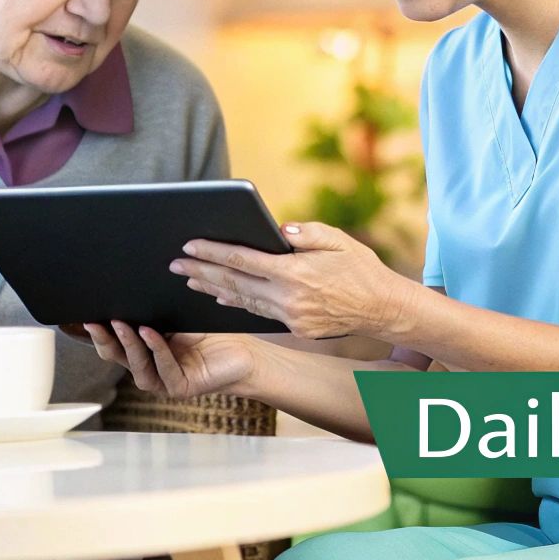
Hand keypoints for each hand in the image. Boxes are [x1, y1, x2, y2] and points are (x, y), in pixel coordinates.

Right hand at [85, 321, 257, 399]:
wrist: (246, 353)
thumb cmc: (213, 334)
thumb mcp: (178, 317)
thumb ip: (155, 311)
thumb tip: (129, 287)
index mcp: (146, 352)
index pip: (116, 344)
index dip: (99, 332)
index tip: (86, 315)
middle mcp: (151, 368)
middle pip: (118, 358)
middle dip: (105, 339)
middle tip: (94, 321)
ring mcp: (164, 381)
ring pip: (137, 366)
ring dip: (128, 344)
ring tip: (122, 324)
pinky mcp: (181, 387)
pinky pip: (163, 369)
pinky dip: (155, 350)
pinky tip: (150, 334)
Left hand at [170, 222, 414, 340]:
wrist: (383, 308)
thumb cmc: (361, 267)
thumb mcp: (338, 239)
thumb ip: (305, 233)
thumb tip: (278, 230)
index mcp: (295, 273)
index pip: (243, 261)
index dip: (213, 252)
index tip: (190, 245)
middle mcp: (288, 299)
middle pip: (234, 283)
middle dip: (202, 271)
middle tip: (175, 263)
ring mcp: (290, 318)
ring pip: (242, 302)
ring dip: (214, 289)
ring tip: (190, 279)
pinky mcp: (295, 329)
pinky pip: (258, 313)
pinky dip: (236, 304)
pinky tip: (220, 297)